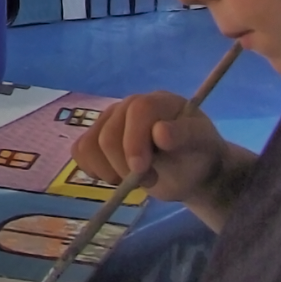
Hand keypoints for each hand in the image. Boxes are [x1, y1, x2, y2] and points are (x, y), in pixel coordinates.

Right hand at [72, 91, 228, 203]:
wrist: (190, 170)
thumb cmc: (197, 155)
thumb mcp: (200, 145)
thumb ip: (184, 135)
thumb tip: (160, 132)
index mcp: (156, 102)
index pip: (136, 111)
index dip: (134, 141)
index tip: (141, 169)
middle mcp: (127, 106)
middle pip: (108, 135)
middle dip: (124, 165)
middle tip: (150, 179)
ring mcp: (109, 122)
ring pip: (89, 145)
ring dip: (109, 170)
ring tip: (134, 179)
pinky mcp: (96, 138)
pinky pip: (80, 151)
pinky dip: (93, 169)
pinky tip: (115, 175)